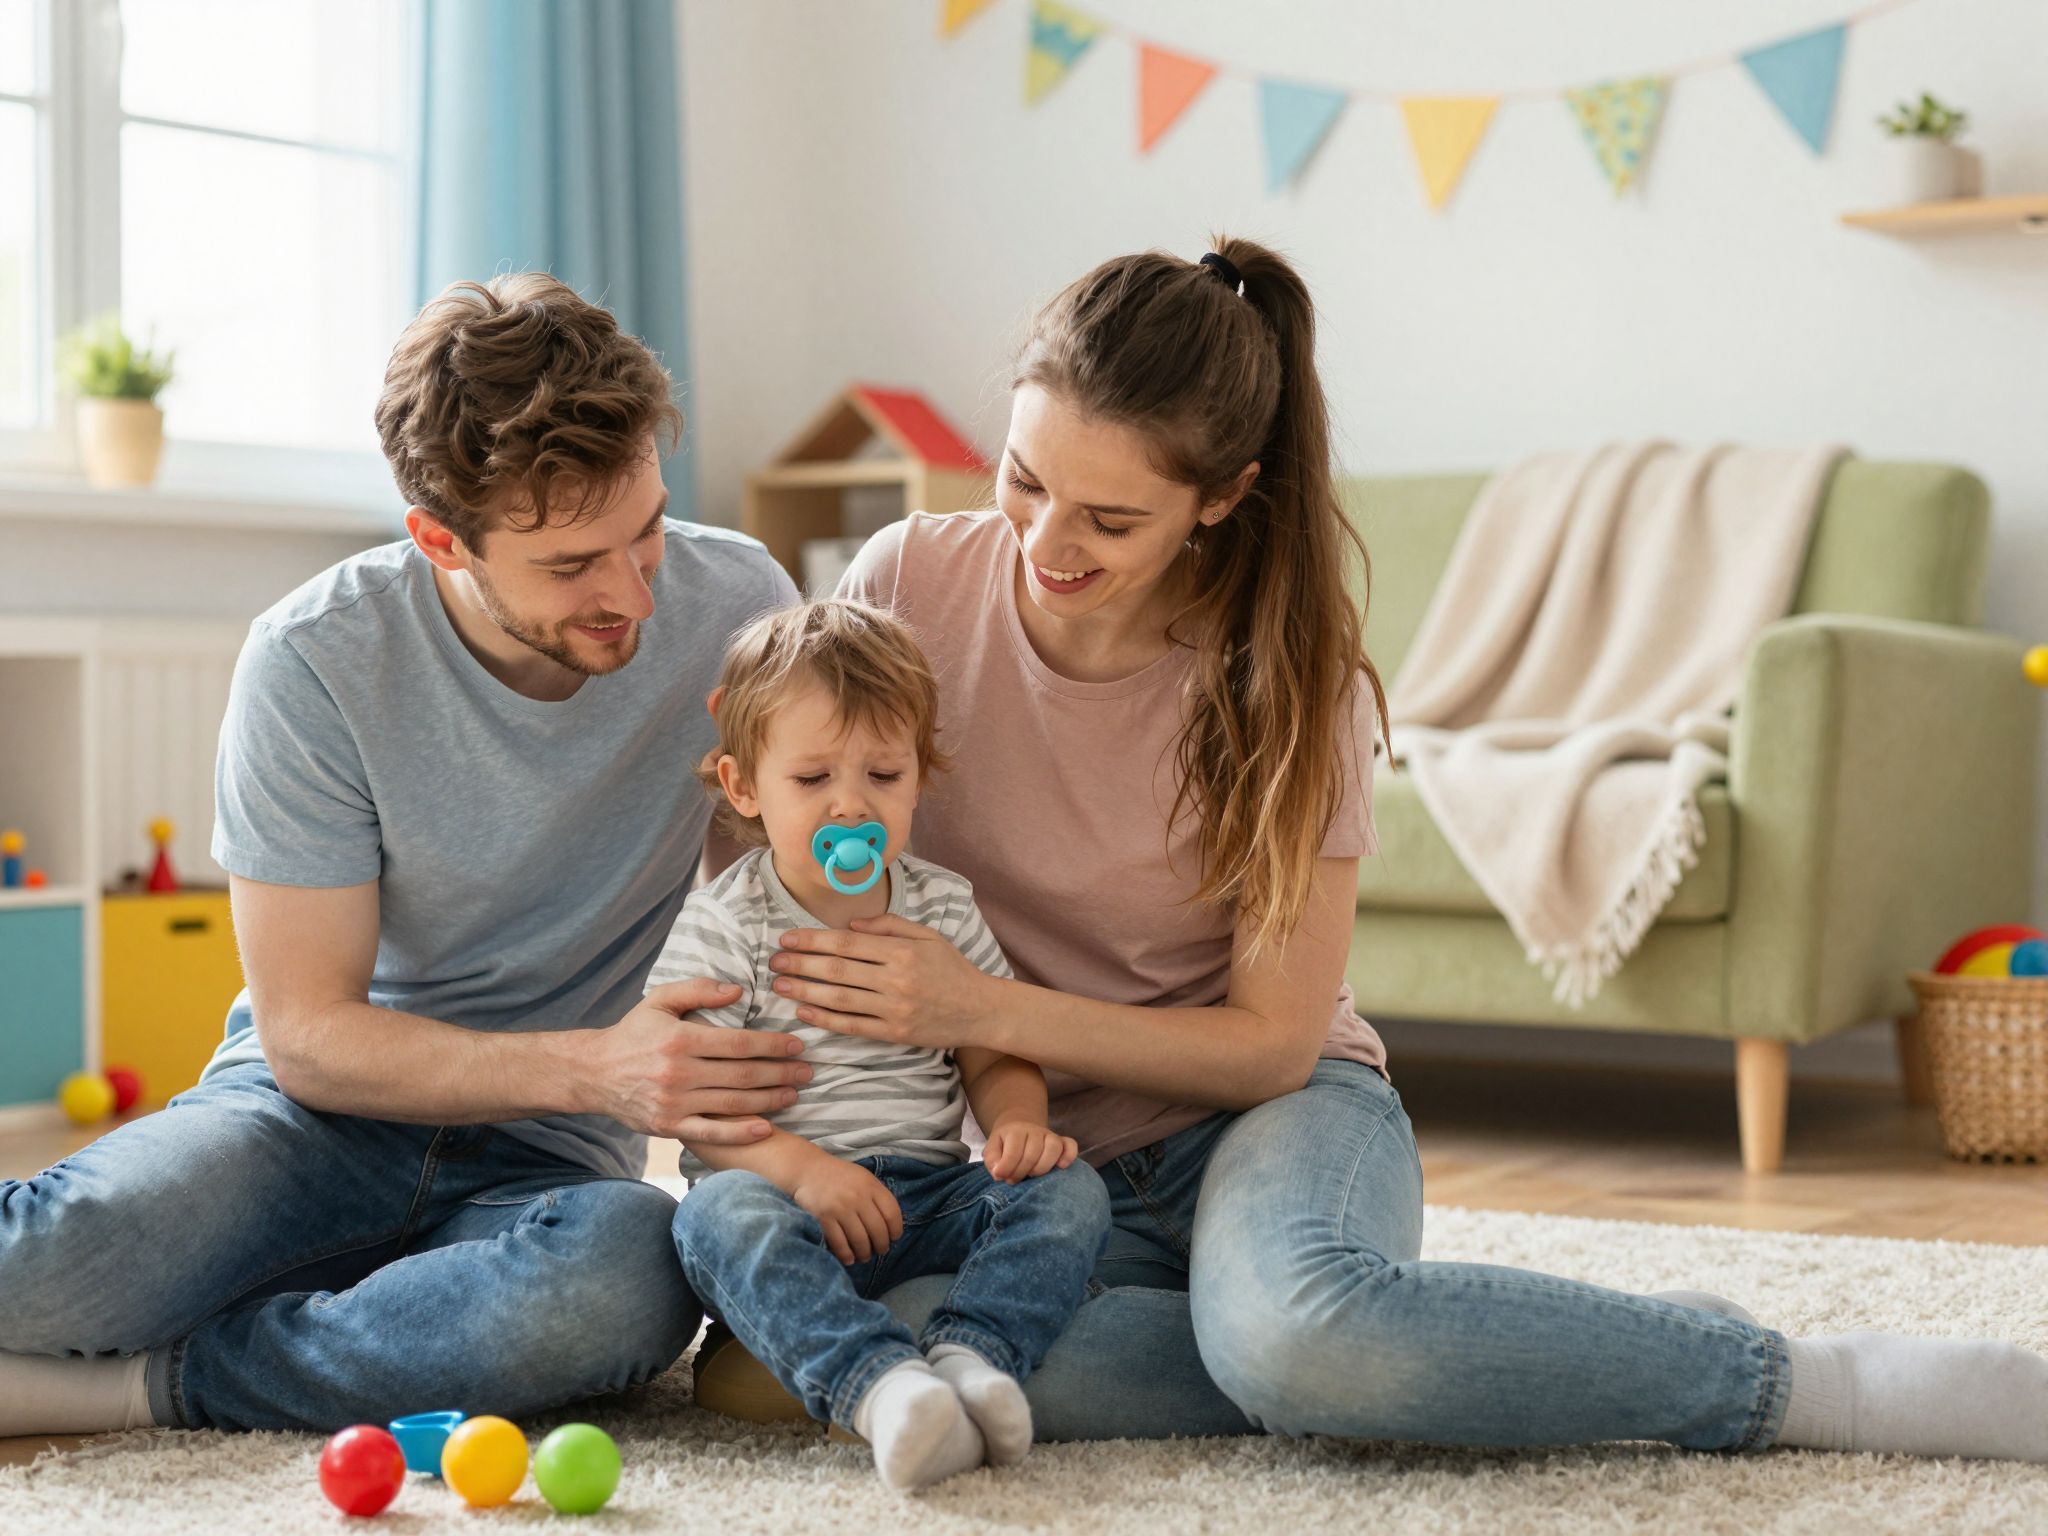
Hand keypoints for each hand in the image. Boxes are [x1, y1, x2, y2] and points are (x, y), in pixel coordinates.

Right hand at [576, 981, 810, 1143]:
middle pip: (742, 1074)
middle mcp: (678, 1073)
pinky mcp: (669, 1127)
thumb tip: (737, 991)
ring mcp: (674, 1103)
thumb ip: (698, 990)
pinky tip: (767, 1127)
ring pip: (733, 1103)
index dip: (772, 1045)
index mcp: (679, 1039)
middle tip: (809, 1071)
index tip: (796, 1045)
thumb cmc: (633, 1033)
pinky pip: (711, 1133)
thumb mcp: (659, 1001)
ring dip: (771, 1100)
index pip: (737, 1043)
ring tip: (795, 1094)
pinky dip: (741, 1133)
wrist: (593, 1073)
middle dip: (781, 1073)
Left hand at [768, 914, 997, 1050]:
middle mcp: (896, 979)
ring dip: (805, 990)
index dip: (812, 940)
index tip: (787, 939)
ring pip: (840, 998)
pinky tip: (804, 1011)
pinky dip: (825, 1018)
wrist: (981, 1010)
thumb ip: (889, 926)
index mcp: (902, 951)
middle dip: (801, 964)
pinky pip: (853, 1026)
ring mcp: (894, 1009)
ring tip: (780, 985)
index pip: (846, 944)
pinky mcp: (894, 1033)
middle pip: (837, 970)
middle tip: (774, 961)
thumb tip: (850, 926)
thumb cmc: (953, 969)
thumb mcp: (927, 937)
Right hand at [790, 1156, 903, 1264]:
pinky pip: (839, 1243)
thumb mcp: (862, 1177)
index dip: (896, 1230)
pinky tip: (849, 1259)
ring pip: (860, 1240)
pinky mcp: (824, 1217)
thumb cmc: (837, 1175)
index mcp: (871, 1185)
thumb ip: (876, 1195)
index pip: (892, 1213)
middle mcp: (858, 1196)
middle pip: (878, 1230)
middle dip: (882, 1246)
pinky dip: (846, 1255)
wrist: (807, 1169)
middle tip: (880, 1251)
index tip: (894, 1238)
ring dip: (864, 1253)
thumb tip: (890, 1224)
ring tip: (864, 1257)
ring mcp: (840, 1207)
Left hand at [982, 1122, 1078, 1183]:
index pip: (1014, 1151)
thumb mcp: (992, 1148)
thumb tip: (998, 1173)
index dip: (1007, 1168)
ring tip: (1032, 1175)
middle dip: (1022, 1171)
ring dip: (1042, 1167)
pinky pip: (1071, 1146)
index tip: (1001, 1178)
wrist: (1019, 1126)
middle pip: (1033, 1152)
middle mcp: (1035, 1131)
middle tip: (1013, 1180)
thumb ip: (992, 1159)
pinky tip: (1061, 1166)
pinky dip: (1068, 1156)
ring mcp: (1050, 1135)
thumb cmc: (1005, 1143)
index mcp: (1016, 1131)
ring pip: (1053, 1148)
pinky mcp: (1062, 1142)